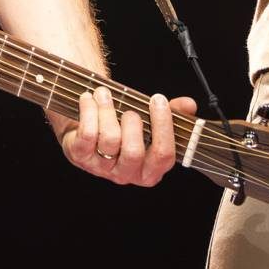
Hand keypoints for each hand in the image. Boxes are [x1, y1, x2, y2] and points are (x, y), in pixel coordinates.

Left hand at [58, 85, 197, 186]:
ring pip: (110, 140)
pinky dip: (89, 112)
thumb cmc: (124, 129)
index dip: (163, 127)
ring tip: (105, 94)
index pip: (163, 155)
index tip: (159, 100)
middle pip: (134, 152)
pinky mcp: (80, 157)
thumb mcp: (150, 122)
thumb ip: (173, 115)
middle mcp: (127, 174)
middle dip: (133, 123)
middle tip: (130, 107)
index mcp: (150, 170)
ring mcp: (102, 168)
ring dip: (108, 110)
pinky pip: (87, 135)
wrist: (87, 132)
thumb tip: (189, 105)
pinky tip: (89, 99)